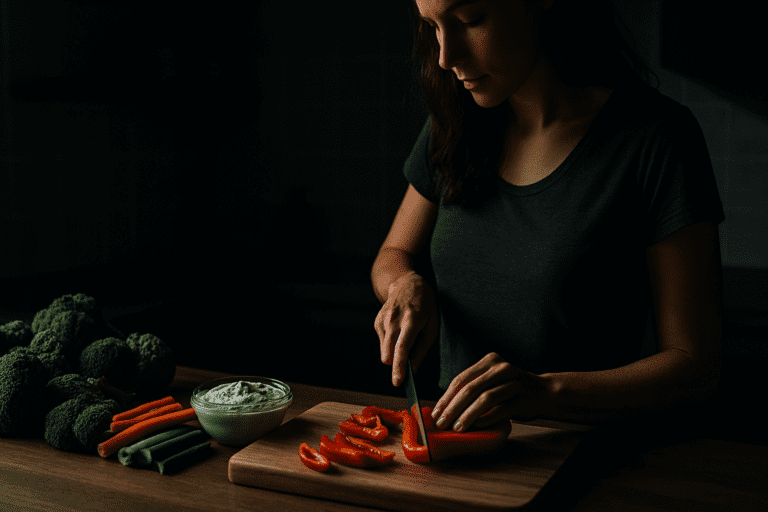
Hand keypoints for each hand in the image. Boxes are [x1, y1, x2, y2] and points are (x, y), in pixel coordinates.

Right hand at [374, 271, 438, 386]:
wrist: (407, 283)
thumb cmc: (425, 306)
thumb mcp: (432, 325)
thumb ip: (423, 349)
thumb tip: (414, 370)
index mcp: (412, 320)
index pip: (402, 348)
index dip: (399, 367)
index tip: (398, 383)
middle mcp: (394, 320)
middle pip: (388, 353)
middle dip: (394, 366)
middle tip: (404, 372)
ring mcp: (383, 320)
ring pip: (384, 351)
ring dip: (393, 353)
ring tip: (406, 339)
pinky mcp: (377, 321)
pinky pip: (382, 343)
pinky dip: (390, 344)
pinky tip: (398, 332)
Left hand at [431, 353, 550, 430]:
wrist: (545, 392)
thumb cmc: (511, 390)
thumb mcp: (492, 382)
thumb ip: (473, 388)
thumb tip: (444, 408)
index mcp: (489, 361)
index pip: (461, 379)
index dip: (446, 397)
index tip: (436, 413)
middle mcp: (501, 368)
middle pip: (470, 388)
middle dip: (453, 408)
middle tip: (442, 423)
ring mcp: (515, 382)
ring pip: (485, 398)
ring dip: (468, 415)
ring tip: (457, 428)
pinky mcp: (524, 398)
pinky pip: (502, 409)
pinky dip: (487, 419)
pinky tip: (477, 427)